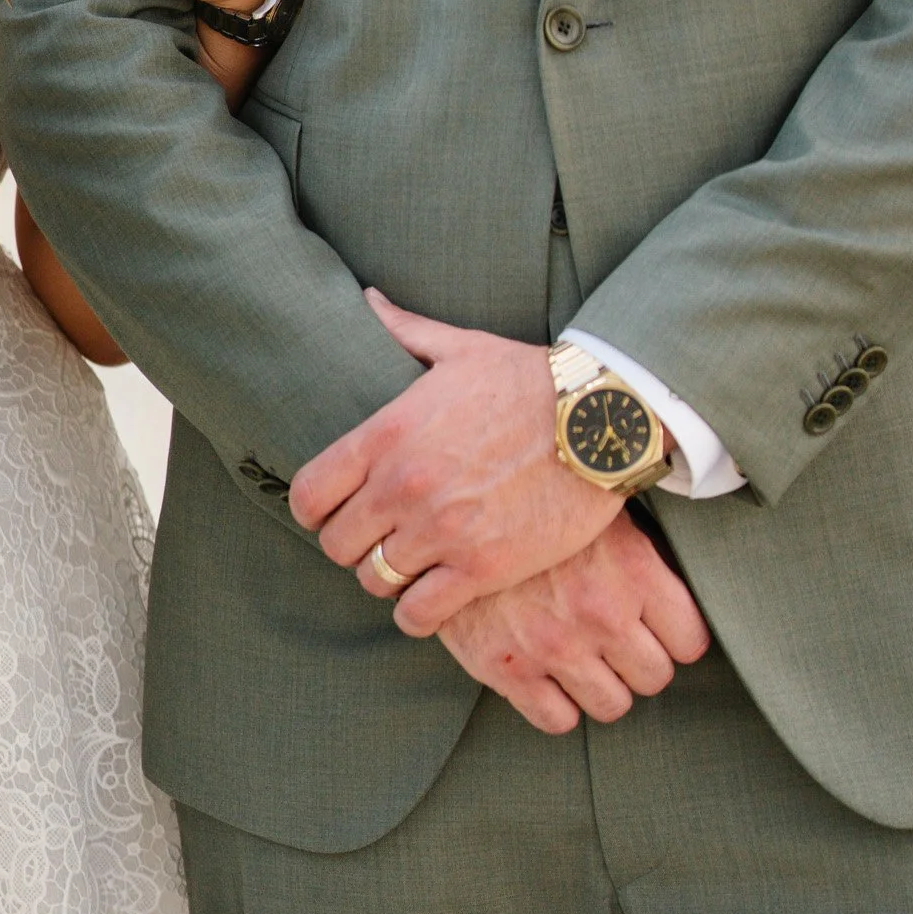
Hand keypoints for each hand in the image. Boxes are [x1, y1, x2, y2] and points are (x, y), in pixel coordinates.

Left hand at [290, 292, 632, 633]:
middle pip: (336, 545)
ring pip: (375, 581)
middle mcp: (404, 486)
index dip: (315, 509)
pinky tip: (433, 597)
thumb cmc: (531, 380)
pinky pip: (419, 614)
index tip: (335, 511)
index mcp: (387, 434)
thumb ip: (403, 329)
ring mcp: (441, 530)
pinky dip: (418, 613)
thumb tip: (367, 299)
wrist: (603, 419)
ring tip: (409, 567)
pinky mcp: (482, 567)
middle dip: (352, 546)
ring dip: (387, 578)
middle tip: (378, 540)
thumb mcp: (460, 347)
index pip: (309, 494)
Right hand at [436, 516, 710, 734]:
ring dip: (602, 688)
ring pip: (612, 705)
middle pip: (654, 676)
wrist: (448, 504)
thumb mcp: (597, 513)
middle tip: (618, 645)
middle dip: (639, 664)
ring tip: (584, 662)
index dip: (676, 639)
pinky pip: (557, 720)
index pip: (689, 641)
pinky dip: (558, 706)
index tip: (658, 632)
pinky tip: (548, 677)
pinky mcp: (507, 668)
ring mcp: (555, 645)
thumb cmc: (532, 503)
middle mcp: (602, 613)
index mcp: (634, 571)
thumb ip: (639, 557)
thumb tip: (671, 589)